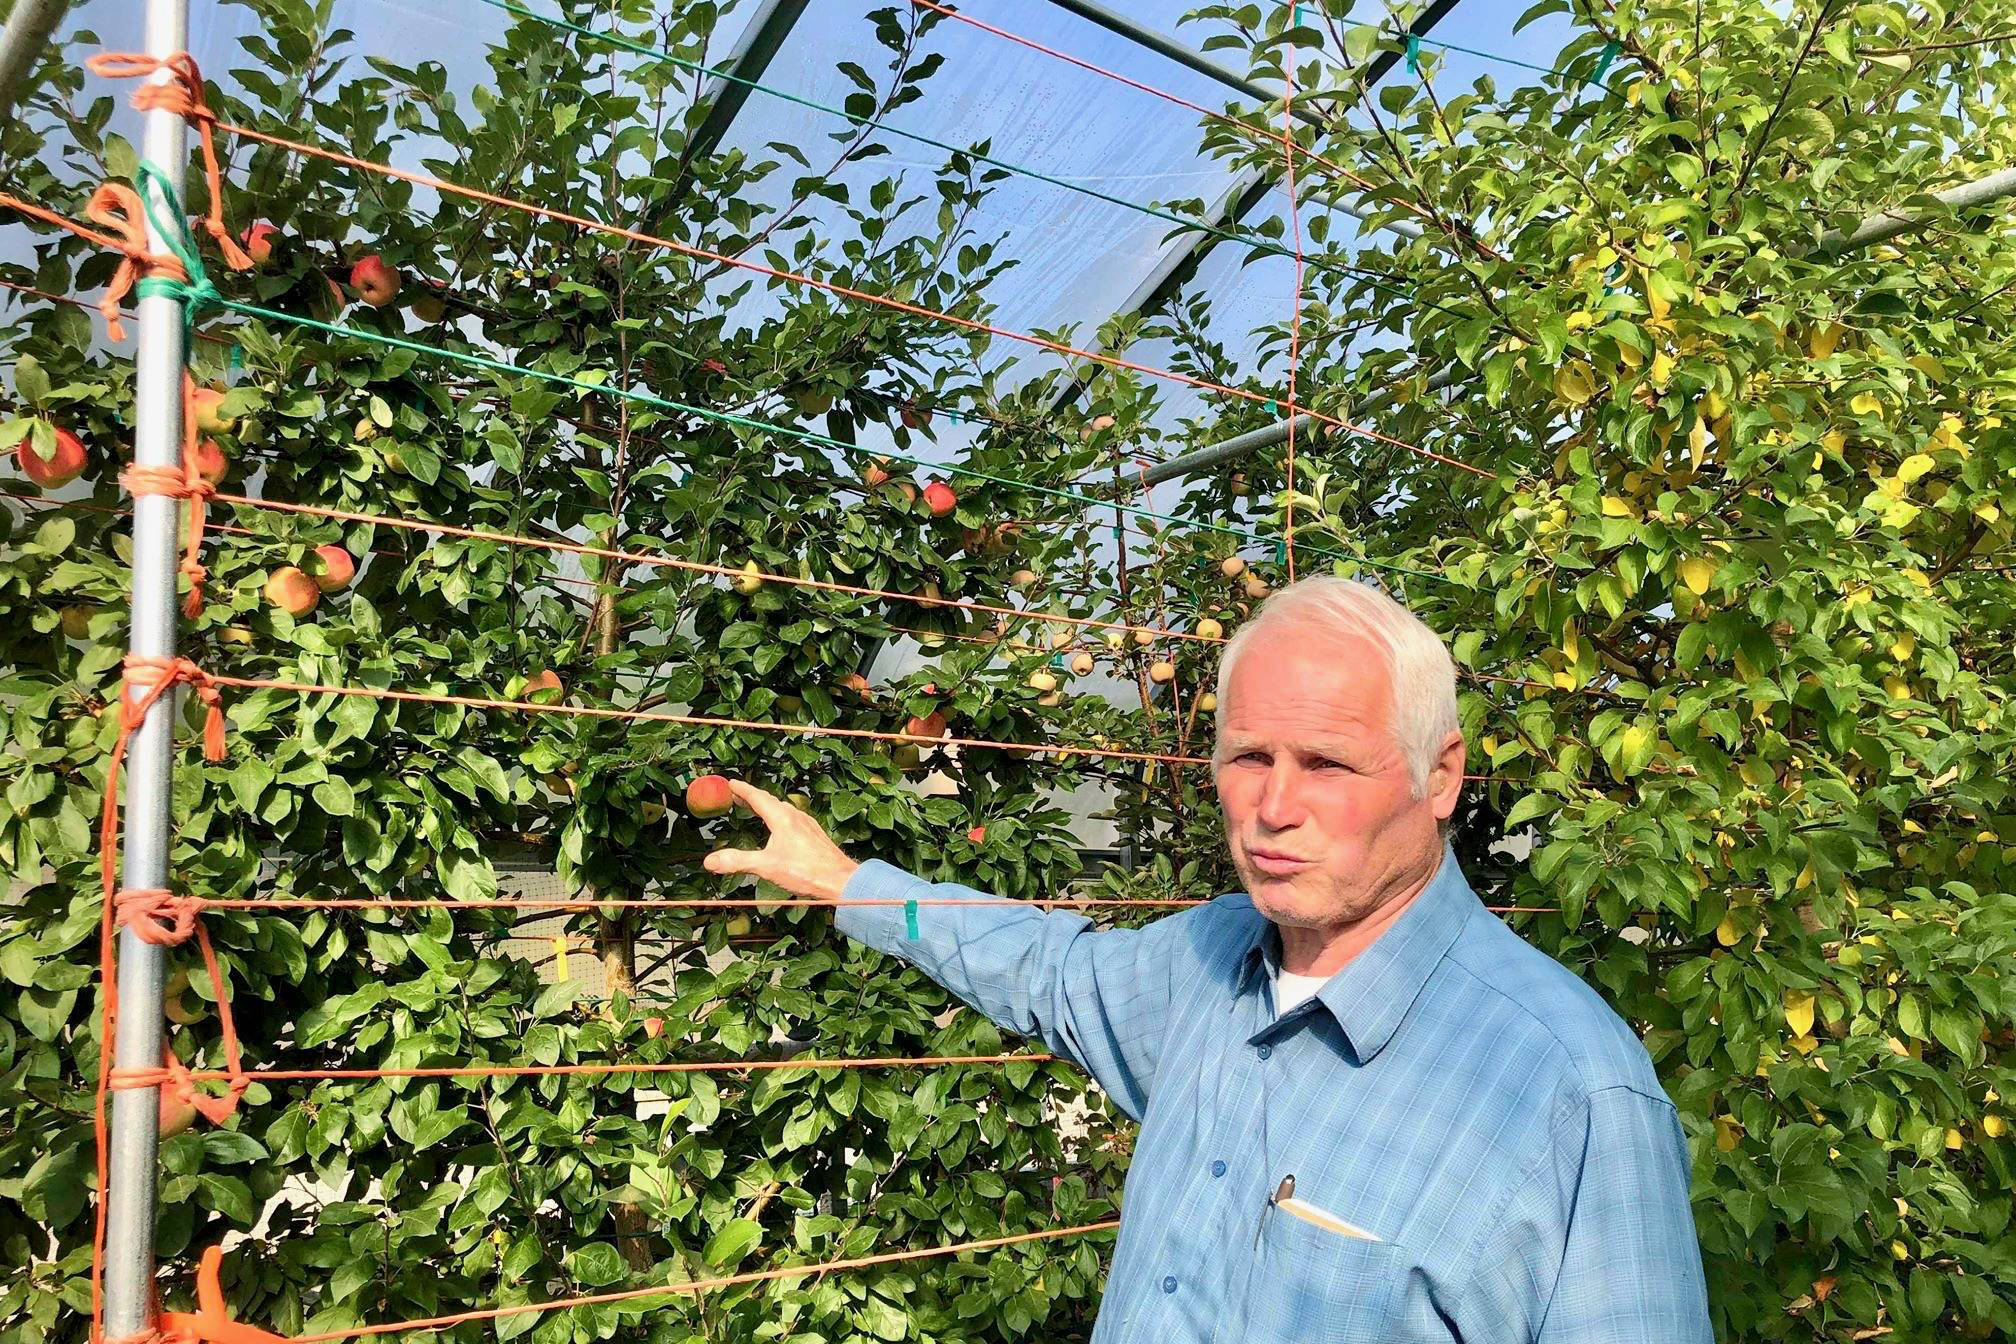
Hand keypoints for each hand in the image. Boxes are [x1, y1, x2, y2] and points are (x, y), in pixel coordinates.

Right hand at [701, 780, 859, 900]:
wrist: (840, 879)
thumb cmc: (807, 871)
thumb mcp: (767, 866)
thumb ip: (737, 862)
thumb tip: (710, 861)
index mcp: (782, 818)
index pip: (758, 797)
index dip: (742, 789)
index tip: (730, 782)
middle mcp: (796, 817)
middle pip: (770, 801)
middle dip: (752, 797)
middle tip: (737, 795)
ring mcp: (807, 825)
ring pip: (783, 809)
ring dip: (767, 806)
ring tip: (756, 809)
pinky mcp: (814, 835)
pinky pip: (792, 818)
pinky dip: (779, 816)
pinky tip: (781, 828)